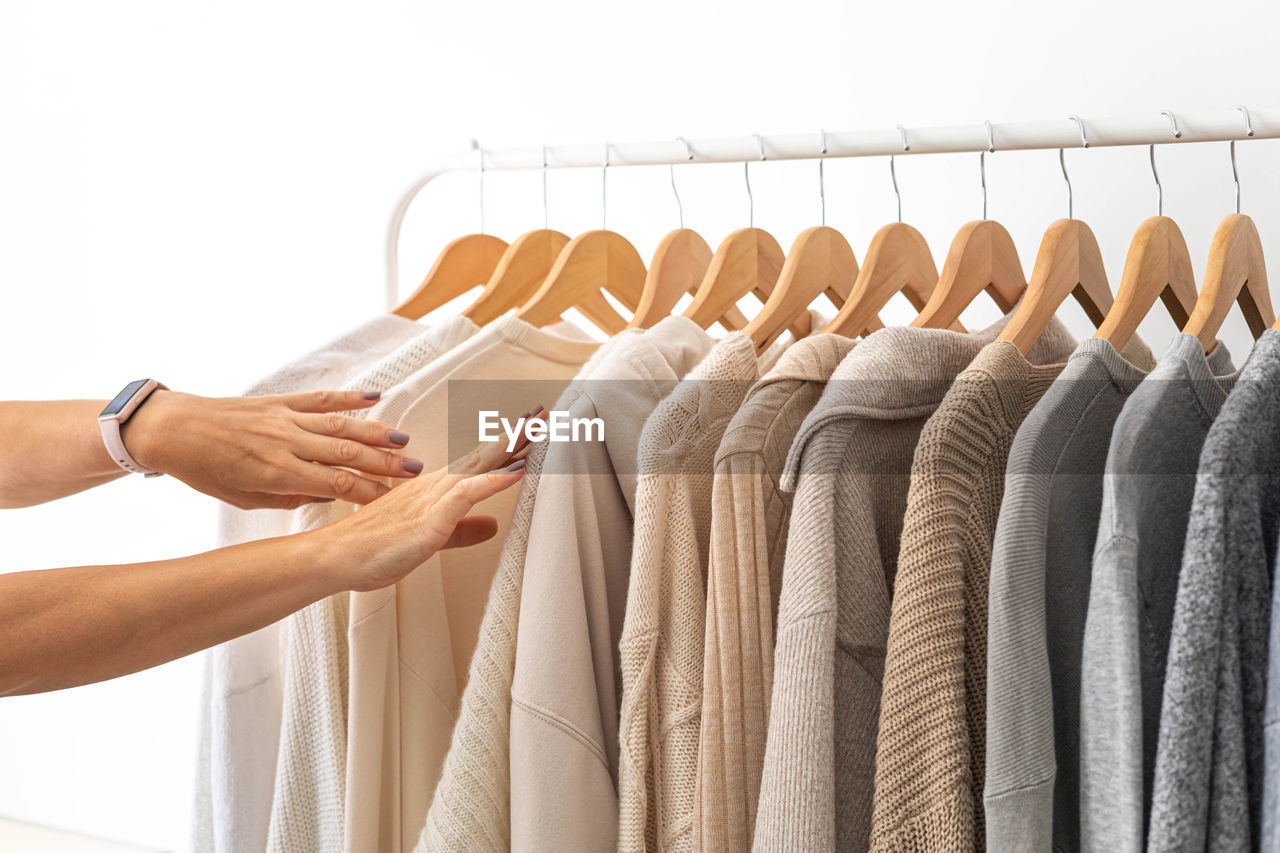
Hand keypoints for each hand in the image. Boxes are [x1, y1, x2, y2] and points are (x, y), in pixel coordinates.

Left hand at [121, 389, 423, 508]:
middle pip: (347, 454)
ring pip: (341, 425)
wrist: (172, 429)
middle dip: (385, 464)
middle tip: (416, 471)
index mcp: (276, 472)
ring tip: (405, 441)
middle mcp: (286, 443)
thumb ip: (287, 498)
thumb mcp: (243, 499)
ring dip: (377, 433)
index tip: (394, 499)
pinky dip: (350, 397)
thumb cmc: (203, 469)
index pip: (336, 484)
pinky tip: (375, 397)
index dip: (369, 492)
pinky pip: (320, 399)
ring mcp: (285, 418)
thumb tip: (324, 496)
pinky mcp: (280, 401)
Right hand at [319, 406, 543, 591]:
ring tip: (537, 429)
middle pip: (483, 455)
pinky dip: (491, 482)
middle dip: (516, 434)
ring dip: (509, 447)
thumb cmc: (376, 548)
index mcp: (437, 490)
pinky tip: (514, 473)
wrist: (337, 557)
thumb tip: (491, 525)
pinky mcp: (429, 520)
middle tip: (544, 413)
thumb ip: (462, 531)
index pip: (479, 462)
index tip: (533, 428)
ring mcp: (432, 499)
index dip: (508, 445)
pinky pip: (465, 496)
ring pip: (478, 466)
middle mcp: (436, 486)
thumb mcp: (434, 539)